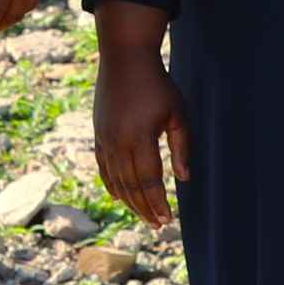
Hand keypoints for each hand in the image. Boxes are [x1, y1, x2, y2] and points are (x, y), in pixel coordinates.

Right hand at [92, 6, 189, 228]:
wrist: (124, 59)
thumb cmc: (157, 84)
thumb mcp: (178, 113)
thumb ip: (182, 147)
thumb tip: (184, 178)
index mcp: (140, 137)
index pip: (149, 180)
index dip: (158, 202)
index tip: (168, 219)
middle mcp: (118, 142)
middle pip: (131, 185)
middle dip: (145, 208)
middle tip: (158, 225)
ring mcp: (105, 139)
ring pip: (116, 180)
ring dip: (131, 202)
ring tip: (144, 217)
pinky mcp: (99, 135)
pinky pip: (104, 168)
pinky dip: (113, 186)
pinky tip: (122, 198)